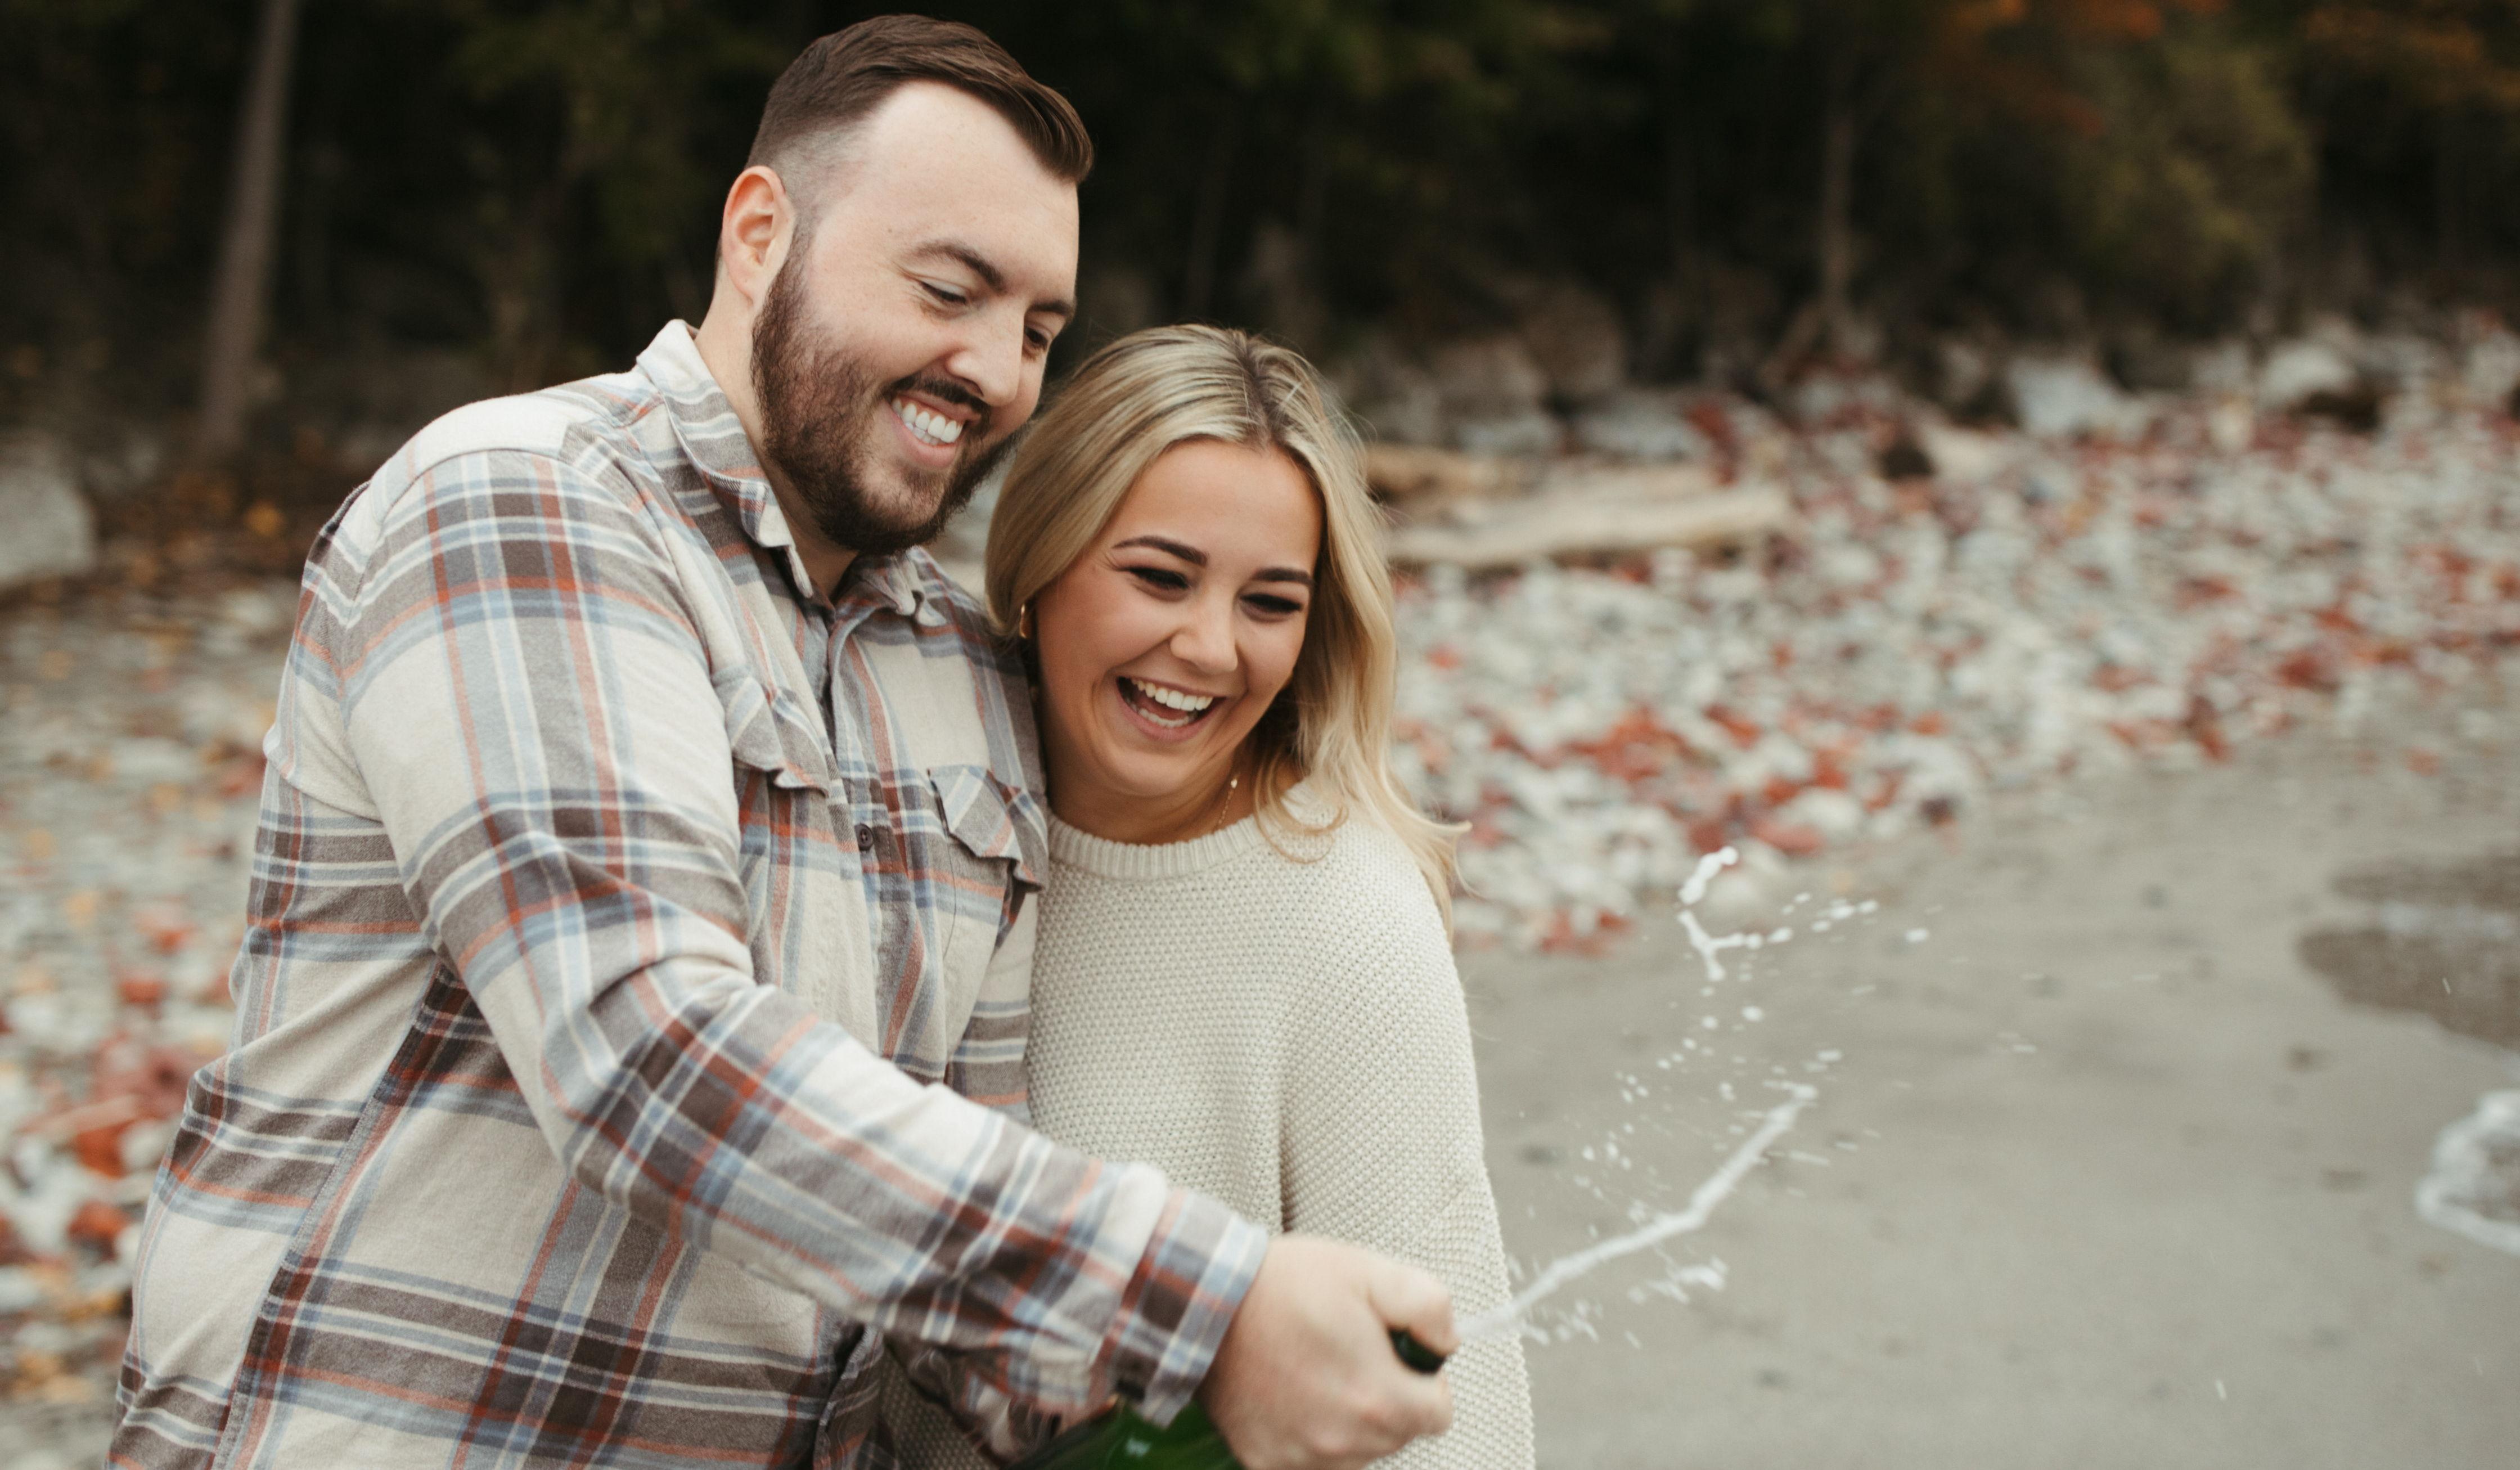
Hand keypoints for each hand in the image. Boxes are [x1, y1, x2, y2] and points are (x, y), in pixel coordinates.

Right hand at [1195, 1234, 1456, 1469]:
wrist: (1206, 1301)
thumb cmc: (1285, 1285)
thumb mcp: (1371, 1272)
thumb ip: (1430, 1307)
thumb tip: (1447, 1344)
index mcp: (1379, 1400)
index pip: (1438, 1415)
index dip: (1424, 1378)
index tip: (1395, 1352)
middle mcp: (1344, 1441)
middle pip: (1397, 1434)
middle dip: (1387, 1396)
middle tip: (1352, 1351)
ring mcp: (1303, 1457)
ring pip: (1356, 1449)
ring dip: (1350, 1417)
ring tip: (1318, 1368)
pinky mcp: (1267, 1461)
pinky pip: (1312, 1458)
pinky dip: (1309, 1431)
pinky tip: (1292, 1391)